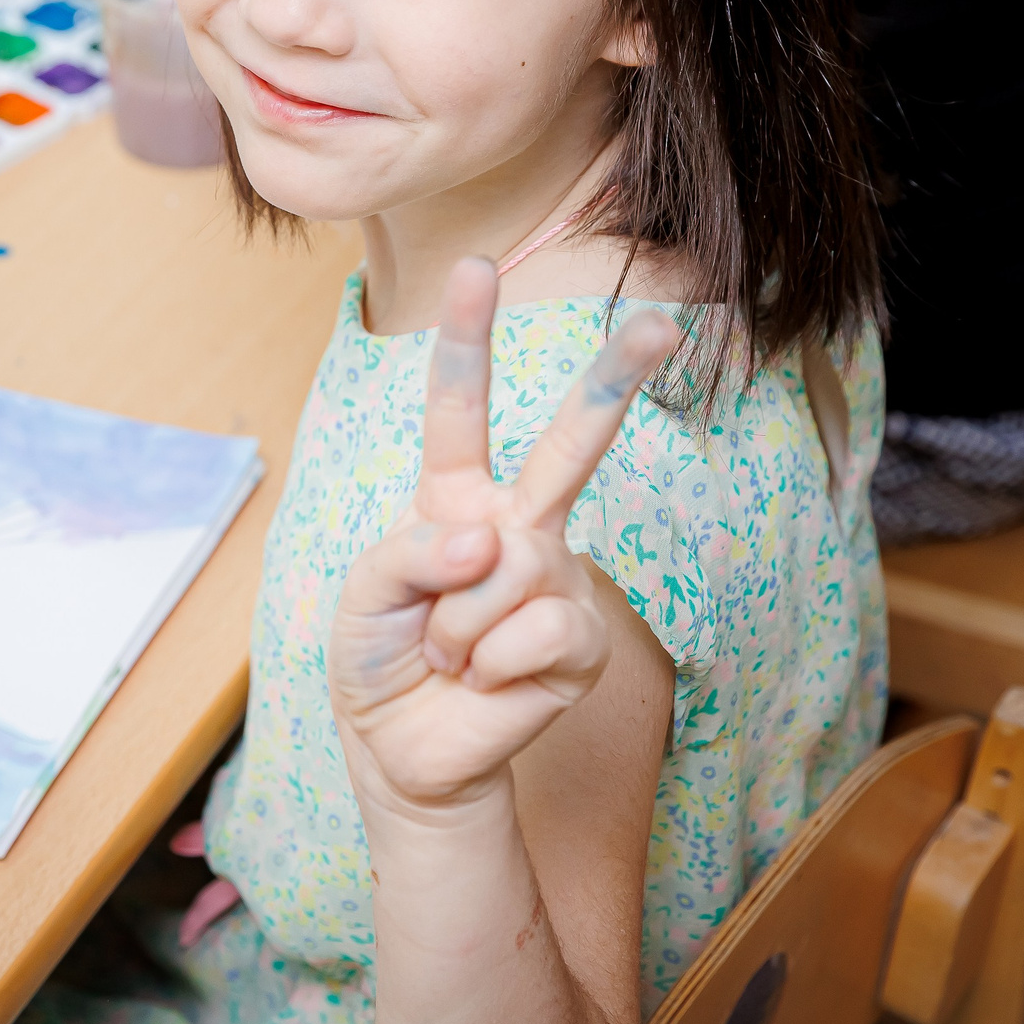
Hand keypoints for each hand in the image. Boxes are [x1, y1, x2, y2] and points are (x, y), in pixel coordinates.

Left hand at [329, 258, 679, 813]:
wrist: (408, 756)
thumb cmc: (383, 664)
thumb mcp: (362, 598)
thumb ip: (407, 554)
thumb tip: (486, 539)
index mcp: (456, 498)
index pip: (461, 410)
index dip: (468, 338)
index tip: (478, 267)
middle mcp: (515, 526)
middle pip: (570, 444)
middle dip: (617, 379)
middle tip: (661, 322)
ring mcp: (557, 579)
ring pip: (510, 568)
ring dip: (456, 626)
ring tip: (449, 655)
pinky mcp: (582, 638)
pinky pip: (536, 627)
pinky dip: (490, 664)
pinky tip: (486, 681)